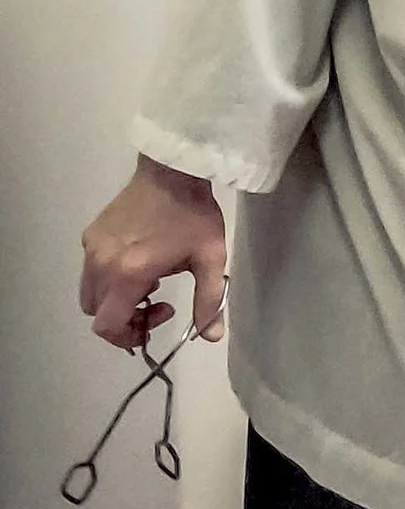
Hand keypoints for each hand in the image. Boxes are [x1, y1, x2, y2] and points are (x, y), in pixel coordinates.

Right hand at [80, 157, 227, 350]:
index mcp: (127, 274)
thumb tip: (211, 337)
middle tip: (158, 302)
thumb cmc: (193, 215)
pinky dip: (109, 278)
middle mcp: (100, 264)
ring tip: (151, 281)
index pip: (106, 325)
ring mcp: (91, 248)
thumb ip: (209, 301)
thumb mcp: (210, 260)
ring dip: (116, 299)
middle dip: (124, 318)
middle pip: (96, 312)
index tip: (155, 323)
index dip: (126, 337)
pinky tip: (139, 260)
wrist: (171, 172)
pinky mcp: (90, 234)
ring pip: (90, 292)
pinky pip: (90, 269)